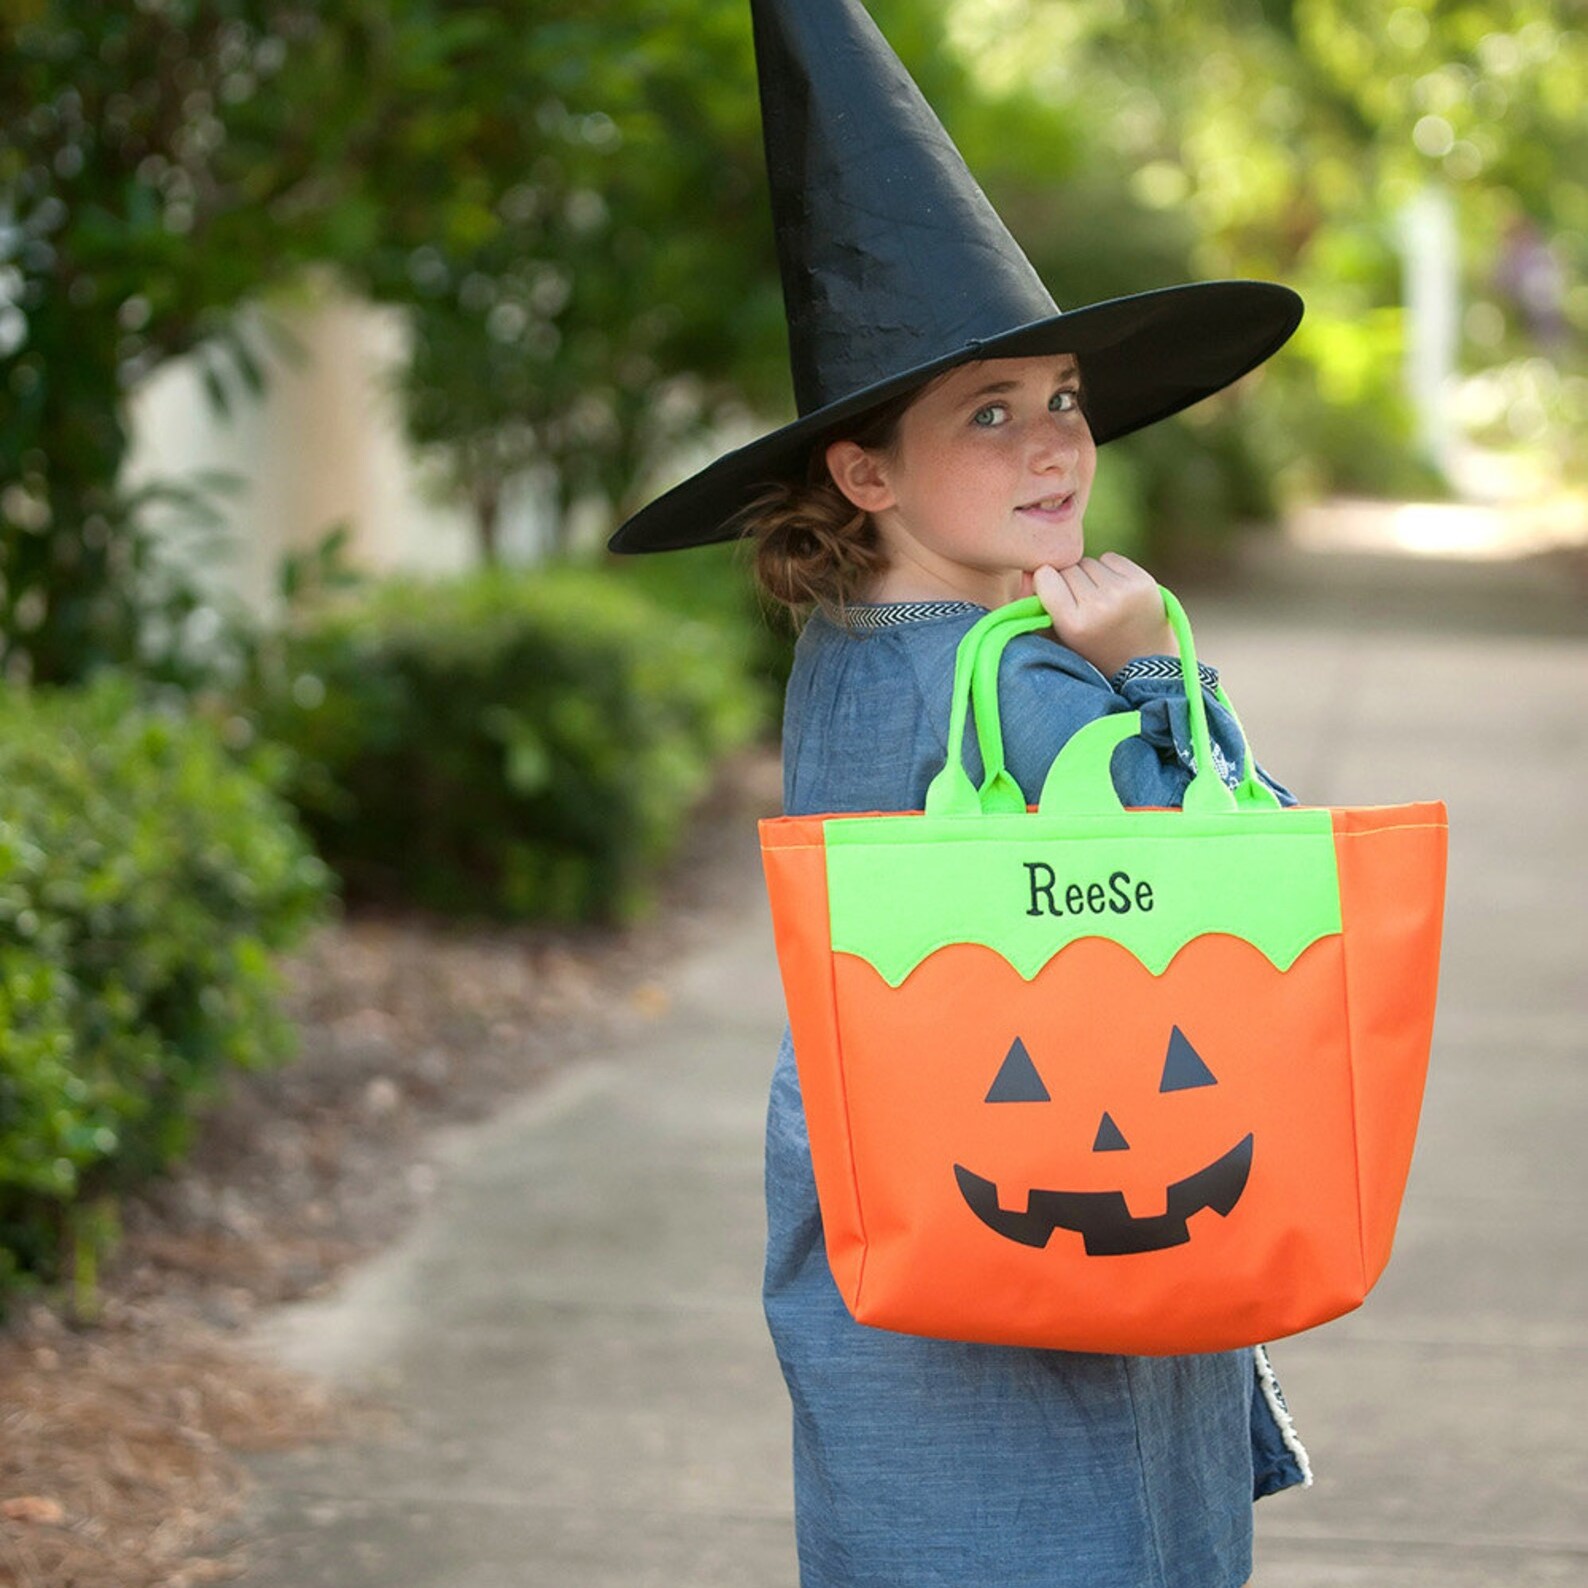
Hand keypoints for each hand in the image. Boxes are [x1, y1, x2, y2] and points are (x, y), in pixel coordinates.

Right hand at [1031, 554, 1172, 678]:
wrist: (1146, 665)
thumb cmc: (1094, 652)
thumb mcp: (1059, 638)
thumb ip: (1037, 606)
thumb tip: (1030, 570)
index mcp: (1074, 624)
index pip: (1045, 576)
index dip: (1047, 584)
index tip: (1055, 596)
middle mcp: (1099, 605)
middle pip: (1068, 569)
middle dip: (1070, 582)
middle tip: (1082, 604)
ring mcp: (1124, 591)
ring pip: (1089, 562)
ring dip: (1091, 576)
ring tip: (1101, 600)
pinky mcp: (1143, 581)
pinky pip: (1111, 558)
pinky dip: (1110, 570)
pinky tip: (1116, 592)